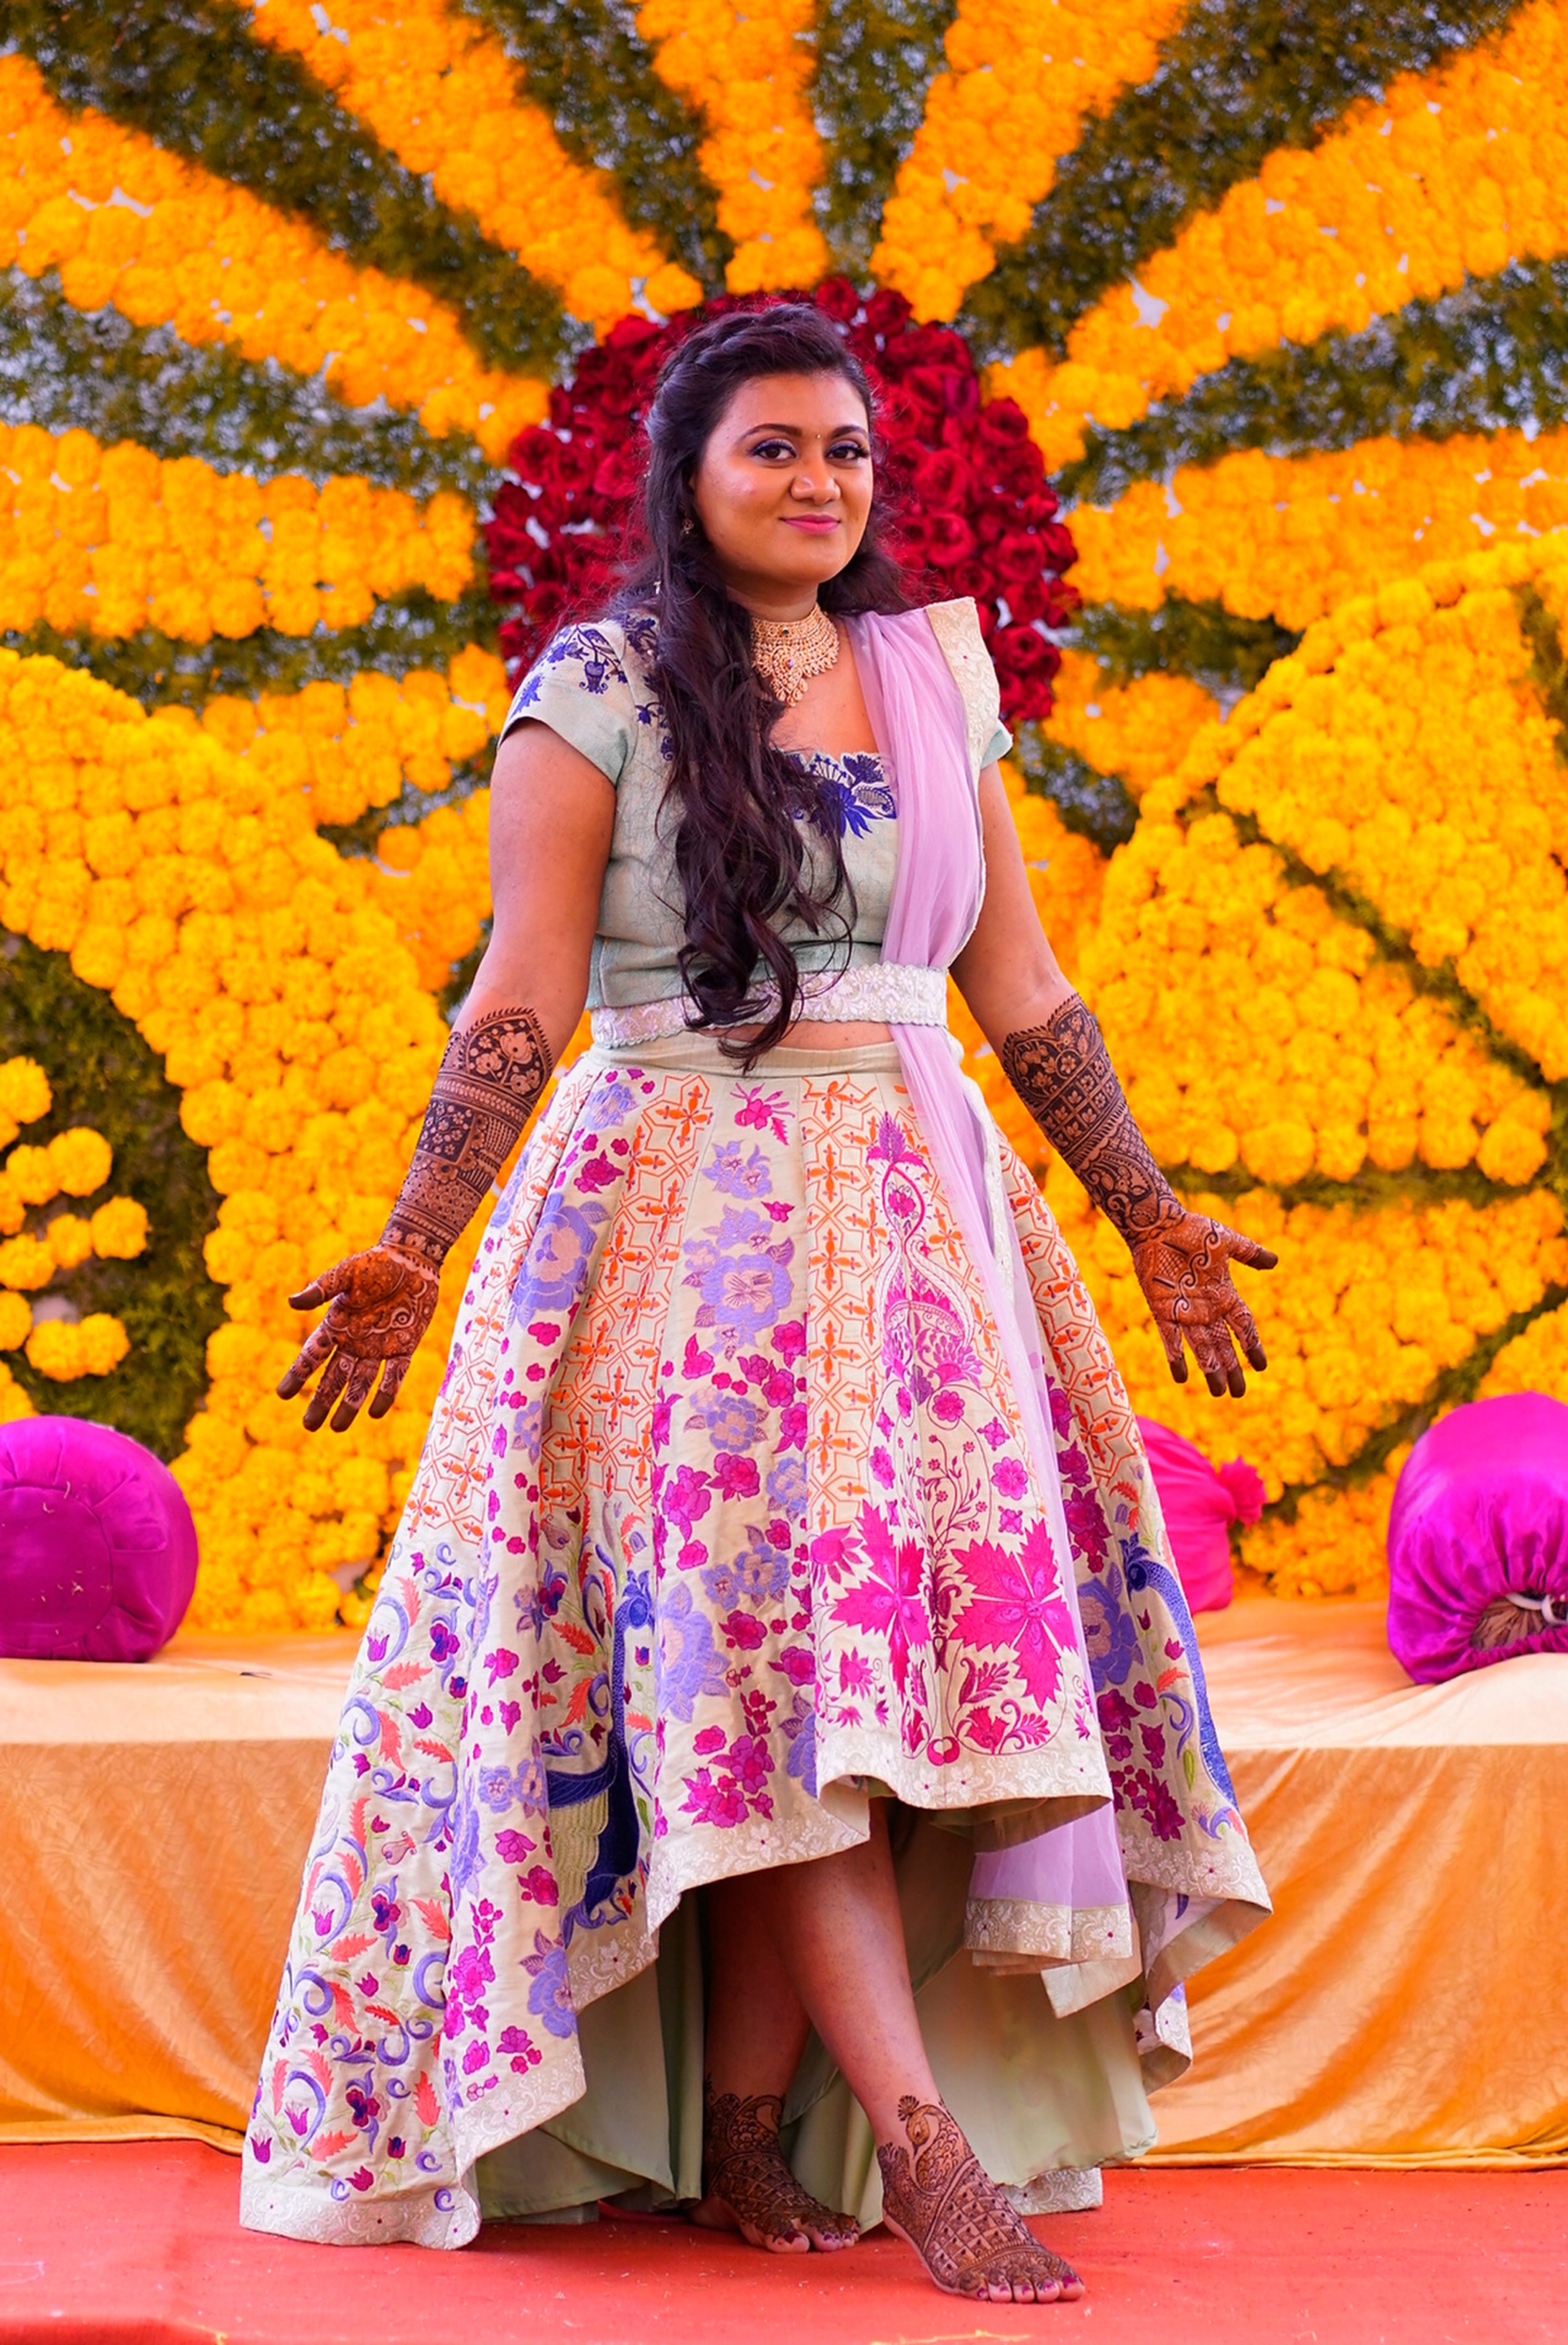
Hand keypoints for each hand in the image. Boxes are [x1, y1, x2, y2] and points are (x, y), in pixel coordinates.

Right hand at [277, 1246, 440, 1432]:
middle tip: (309, 1426)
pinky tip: (374, 1413)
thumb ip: (321, 1289)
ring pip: (361, 1382)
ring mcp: (379, 1347)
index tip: (282, 1395)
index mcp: (336, 1325)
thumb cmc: (375, 1262)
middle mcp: (354, 1341)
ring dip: (349, 1404)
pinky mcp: (404, 1347)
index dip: (298, 1374)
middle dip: (321, 1401)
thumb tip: (291, 1302)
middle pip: (334, 1377)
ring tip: (337, 1428)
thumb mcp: (345, 1273)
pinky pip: (393, 1375)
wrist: (413, 1259)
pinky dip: (385, 1393)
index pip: (312, 1355)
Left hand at [1129, 1206, 1276, 1398]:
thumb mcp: (1226, 1241)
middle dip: (1231, 1368)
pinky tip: (1182, 1378)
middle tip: (1239, 1392)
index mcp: (1224, 1293)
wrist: (1157, 1224)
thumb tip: (1275, 1261)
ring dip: (1210, 1369)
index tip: (1262, 1366)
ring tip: (1219, 1392)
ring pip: (1201, 1347)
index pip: (1243, 1325)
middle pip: (1222, 1344)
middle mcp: (1206, 1307)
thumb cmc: (1192, 1229)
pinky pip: (1170, 1338)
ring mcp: (1184, 1311)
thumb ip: (1249, 1253)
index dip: (1252, 1345)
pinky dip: (1176, 1357)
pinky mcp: (1162, 1309)